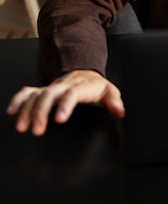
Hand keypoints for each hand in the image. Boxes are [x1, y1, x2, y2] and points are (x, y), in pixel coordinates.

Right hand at [6, 69, 124, 135]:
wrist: (85, 73)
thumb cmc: (96, 87)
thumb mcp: (109, 92)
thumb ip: (114, 101)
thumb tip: (120, 111)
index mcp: (81, 86)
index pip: (73, 93)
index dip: (65, 105)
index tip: (59, 119)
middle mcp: (64, 85)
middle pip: (50, 94)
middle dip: (41, 111)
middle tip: (36, 130)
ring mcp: (53, 87)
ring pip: (37, 94)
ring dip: (28, 109)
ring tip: (22, 127)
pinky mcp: (44, 90)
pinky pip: (29, 91)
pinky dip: (19, 99)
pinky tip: (11, 110)